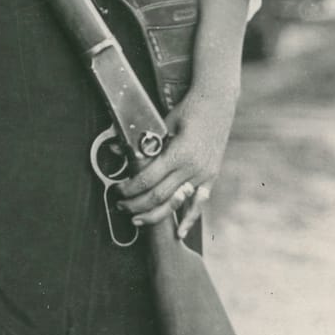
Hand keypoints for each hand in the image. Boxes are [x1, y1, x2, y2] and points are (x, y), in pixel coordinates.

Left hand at [117, 86, 238, 234]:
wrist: (218, 102)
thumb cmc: (189, 108)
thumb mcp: (164, 122)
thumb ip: (143, 141)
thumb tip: (115, 150)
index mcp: (179, 153)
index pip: (148, 179)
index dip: (130, 188)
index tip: (118, 190)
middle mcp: (192, 168)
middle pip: (159, 196)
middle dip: (137, 204)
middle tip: (121, 207)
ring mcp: (204, 174)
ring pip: (176, 203)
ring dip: (155, 215)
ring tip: (138, 219)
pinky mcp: (211, 176)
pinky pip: (199, 202)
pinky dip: (189, 218)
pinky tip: (180, 232)